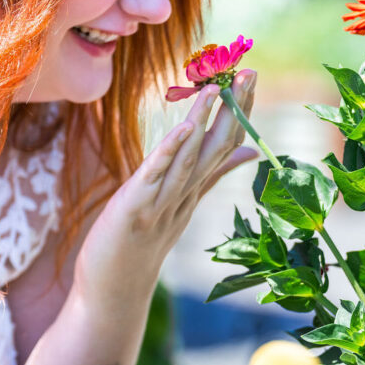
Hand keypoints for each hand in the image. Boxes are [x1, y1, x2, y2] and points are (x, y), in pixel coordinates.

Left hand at [73, 69, 258, 306]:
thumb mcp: (180, 205)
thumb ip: (211, 176)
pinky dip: (170, 153)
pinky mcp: (135, 211)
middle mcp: (183, 195)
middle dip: (233, 108)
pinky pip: (156, 178)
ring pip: (189, 159)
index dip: (239, 110)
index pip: (224, 144)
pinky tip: (183, 128)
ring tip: (216, 88)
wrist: (113, 292)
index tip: (251, 76)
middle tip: (250, 71)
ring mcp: (162, 204)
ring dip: (204, 122)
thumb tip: (249, 150)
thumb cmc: (139, 245)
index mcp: (192, 191)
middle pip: (215, 147)